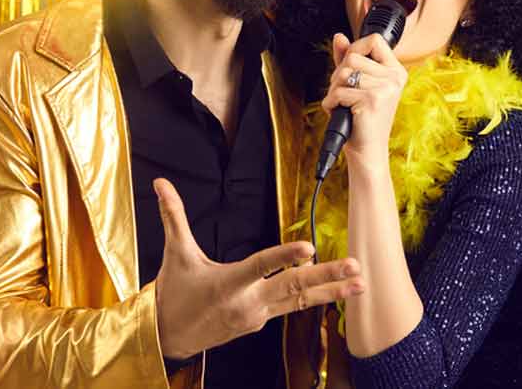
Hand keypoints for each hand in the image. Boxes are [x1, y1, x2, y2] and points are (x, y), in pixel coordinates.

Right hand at [152, 178, 363, 359]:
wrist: (167, 338)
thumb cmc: (173, 294)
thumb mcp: (174, 255)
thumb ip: (173, 216)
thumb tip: (160, 182)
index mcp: (227, 284)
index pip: (261, 266)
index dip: (285, 257)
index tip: (309, 249)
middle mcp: (248, 302)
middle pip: (293, 287)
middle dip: (326, 277)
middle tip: (353, 266)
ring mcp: (258, 315)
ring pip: (300, 301)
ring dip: (332, 291)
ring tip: (360, 283)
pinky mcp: (262, 321)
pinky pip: (294, 308)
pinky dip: (317, 299)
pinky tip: (340, 292)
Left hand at [321, 32, 407, 162]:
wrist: (367, 150)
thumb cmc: (361, 118)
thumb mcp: (356, 84)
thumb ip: (348, 59)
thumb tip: (339, 36)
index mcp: (396, 71)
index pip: (375, 40)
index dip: (356, 47)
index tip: (349, 62)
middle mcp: (395, 77)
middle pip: (354, 56)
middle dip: (339, 74)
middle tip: (344, 93)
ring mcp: (386, 88)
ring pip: (344, 73)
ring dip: (334, 90)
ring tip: (343, 104)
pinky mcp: (373, 100)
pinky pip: (339, 91)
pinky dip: (331, 103)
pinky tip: (340, 112)